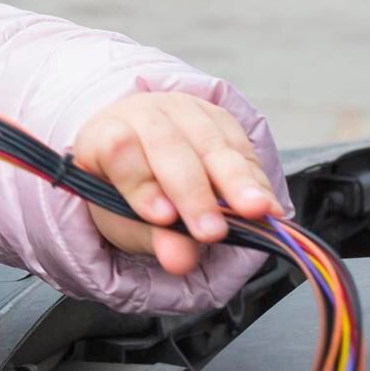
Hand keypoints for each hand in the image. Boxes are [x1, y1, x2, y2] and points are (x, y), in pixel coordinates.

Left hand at [73, 92, 279, 275]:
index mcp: (102, 135)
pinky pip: (240, 145)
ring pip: (210, 142)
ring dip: (237, 181)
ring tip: (255, 212)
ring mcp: (182, 110)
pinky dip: (256, 178)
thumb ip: (154, 240)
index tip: (162, 217)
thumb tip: (180, 260)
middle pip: (168, 146)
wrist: (144, 161)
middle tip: (212, 231)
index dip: (140, 181)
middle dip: (194, 192)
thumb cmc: (126, 192)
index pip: (117, 148)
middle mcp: (142, 114)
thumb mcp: (129, 222)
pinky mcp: (218, 117)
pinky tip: (266, 204)